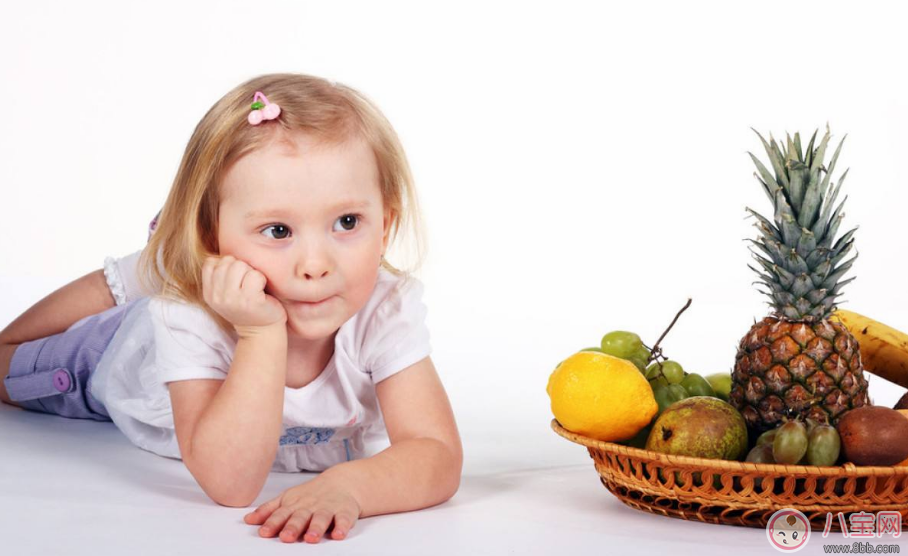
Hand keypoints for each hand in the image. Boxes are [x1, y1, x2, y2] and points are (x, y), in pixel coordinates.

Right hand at [202, 255, 286, 331]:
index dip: (227, 265)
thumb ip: (220, 273)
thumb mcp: (226, 292)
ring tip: (254, 288)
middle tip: (249, 284)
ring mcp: (232, 299)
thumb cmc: (248, 305)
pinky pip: (255, 275)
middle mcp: (217, 296)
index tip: (237, 279)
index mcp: (208, 293)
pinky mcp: (249, 301)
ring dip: (252, 273)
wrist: (262, 331)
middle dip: (242, 268)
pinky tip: (261, 293)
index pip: (211, 262)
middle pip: (227, 261)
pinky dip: (262, 280)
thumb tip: (221, 250)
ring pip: (241, 266)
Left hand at [243, 472, 361, 542]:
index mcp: (294, 504)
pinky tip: (338, 534)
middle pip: (301, 517)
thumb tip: (248, 520)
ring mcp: (328, 508)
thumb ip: (269, 510)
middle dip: (293, 527)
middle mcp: (310, 506)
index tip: (264, 532)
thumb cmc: (311, 495)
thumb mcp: (288, 498)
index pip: (281, 514)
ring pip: (322, 518)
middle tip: (286, 537)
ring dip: (316, 528)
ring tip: (311, 538)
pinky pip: (345, 520)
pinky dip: (343, 527)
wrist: (343, 482)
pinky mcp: (345, 512)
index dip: (273, 523)